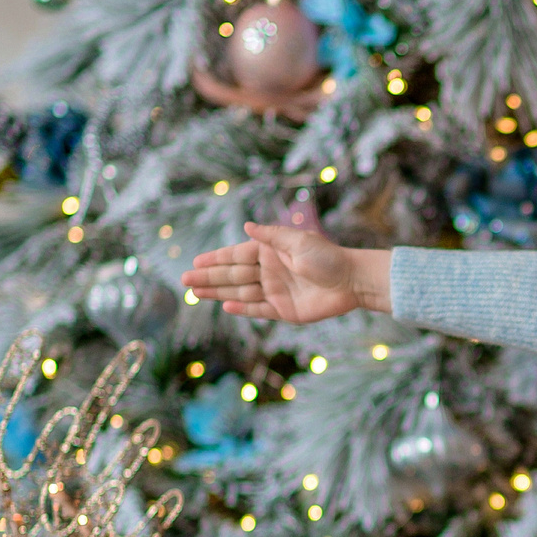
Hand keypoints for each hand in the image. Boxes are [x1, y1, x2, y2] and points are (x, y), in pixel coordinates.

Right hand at [182, 225, 391, 323]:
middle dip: (209, 277)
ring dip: (218, 293)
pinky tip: (224, 306)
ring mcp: (275, 291)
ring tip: (196, 293)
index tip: (195, 260)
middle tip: (184, 279)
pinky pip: (258, 309)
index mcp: (270, 252)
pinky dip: (241, 308)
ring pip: (240, 293)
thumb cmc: (328, 258)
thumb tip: (246, 226)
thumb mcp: (298, 242)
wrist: (352, 282)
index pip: (236, 255)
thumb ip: (271, 236)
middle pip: (233, 275)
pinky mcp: (284, 310)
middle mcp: (269, 271)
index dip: (215, 259)